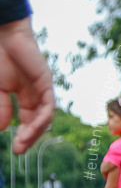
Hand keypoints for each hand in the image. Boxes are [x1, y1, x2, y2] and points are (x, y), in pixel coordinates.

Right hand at [0, 19, 56, 153]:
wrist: (3, 37)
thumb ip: (1, 107)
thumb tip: (3, 129)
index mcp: (24, 96)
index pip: (28, 120)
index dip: (24, 135)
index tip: (16, 149)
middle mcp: (36, 94)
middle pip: (39, 122)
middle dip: (30, 137)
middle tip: (19, 150)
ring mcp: (42, 89)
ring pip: (45, 117)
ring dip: (35, 131)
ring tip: (23, 142)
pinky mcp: (46, 82)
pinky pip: (48, 106)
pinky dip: (41, 119)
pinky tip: (32, 128)